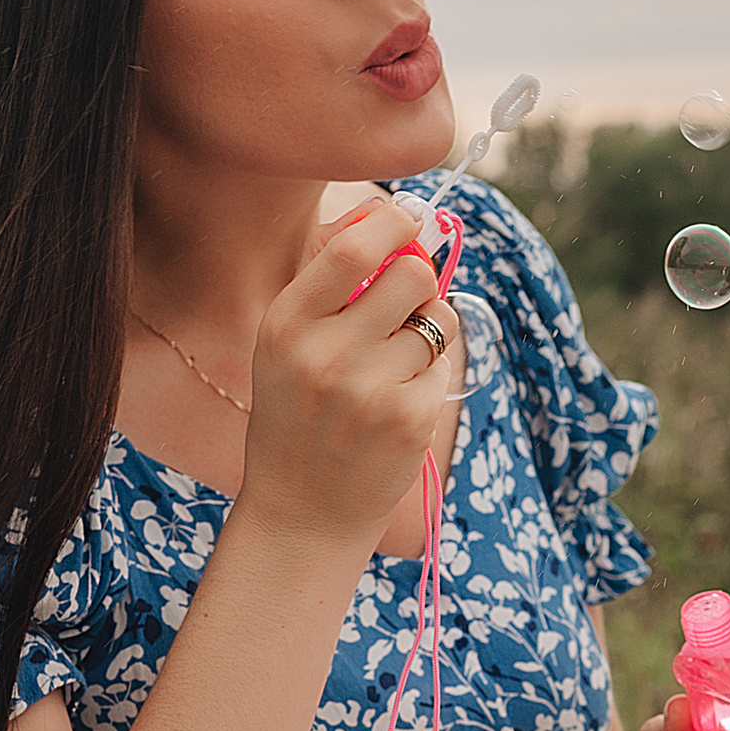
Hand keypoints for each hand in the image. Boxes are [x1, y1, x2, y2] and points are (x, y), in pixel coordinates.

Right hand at [240, 199, 459, 551]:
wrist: (301, 514)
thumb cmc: (298, 417)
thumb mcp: (287, 345)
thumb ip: (333, 282)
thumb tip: (396, 216)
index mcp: (287, 323)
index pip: (355, 248)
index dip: (394, 225)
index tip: (405, 225)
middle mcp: (325, 353)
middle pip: (413, 273)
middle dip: (420, 281)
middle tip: (404, 306)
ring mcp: (369, 389)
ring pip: (436, 321)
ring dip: (427, 335)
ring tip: (389, 371)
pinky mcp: (408, 419)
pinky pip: (443, 366)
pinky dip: (429, 378)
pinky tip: (396, 407)